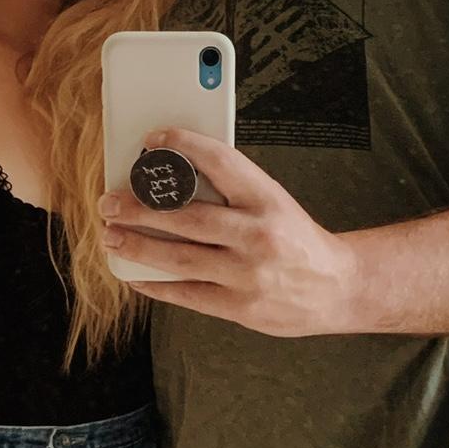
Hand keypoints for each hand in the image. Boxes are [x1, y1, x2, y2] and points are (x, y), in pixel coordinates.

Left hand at [98, 131, 354, 337]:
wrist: (338, 288)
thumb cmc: (298, 240)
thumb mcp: (274, 203)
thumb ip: (232, 193)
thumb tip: (174, 179)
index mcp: (268, 200)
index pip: (220, 162)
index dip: (182, 146)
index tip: (153, 140)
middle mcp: (258, 235)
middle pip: (187, 218)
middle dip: (140, 208)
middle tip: (109, 202)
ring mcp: (248, 275)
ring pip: (179, 258)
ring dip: (138, 247)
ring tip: (112, 238)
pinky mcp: (240, 308)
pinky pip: (187, 295)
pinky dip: (157, 284)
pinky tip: (136, 275)